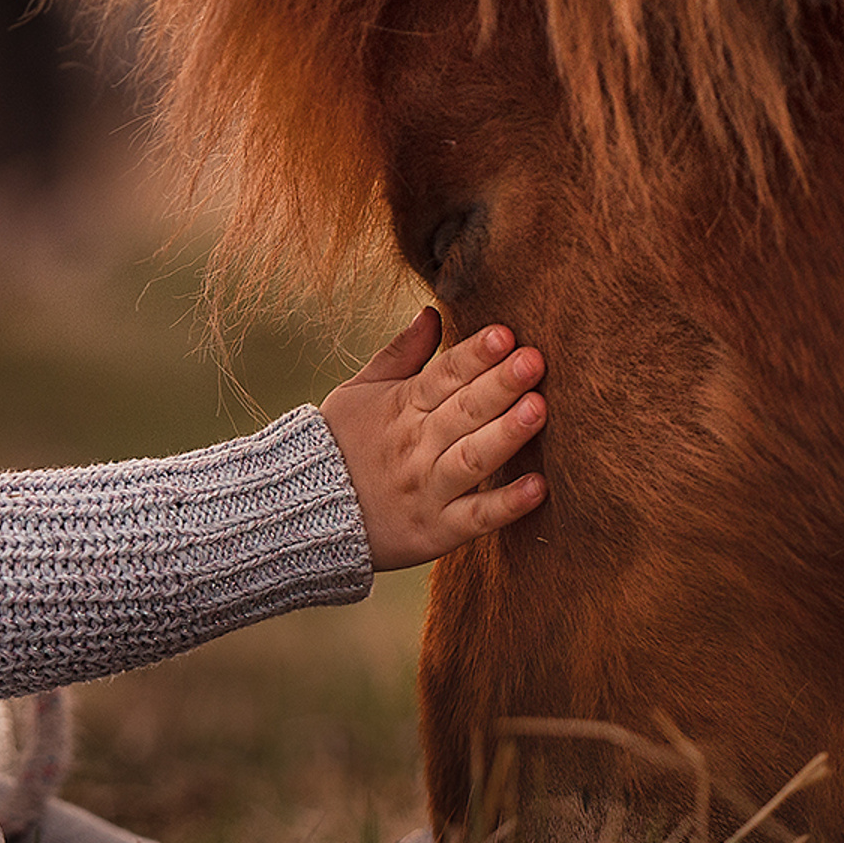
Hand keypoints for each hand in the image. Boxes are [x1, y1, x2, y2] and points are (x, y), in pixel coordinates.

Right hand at [319, 307, 545, 570]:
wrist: (304, 510)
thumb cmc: (340, 443)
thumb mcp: (359, 391)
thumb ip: (400, 354)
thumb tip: (432, 312)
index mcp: (400, 407)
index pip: (442, 375)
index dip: (473, 355)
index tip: (505, 334)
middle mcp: (414, 446)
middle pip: (462, 411)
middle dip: (499, 385)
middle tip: (534, 361)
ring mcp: (426, 489)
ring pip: (471, 459)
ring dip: (505, 435)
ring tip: (538, 410)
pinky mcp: (437, 531)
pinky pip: (475, 517)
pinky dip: (506, 505)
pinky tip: (539, 487)